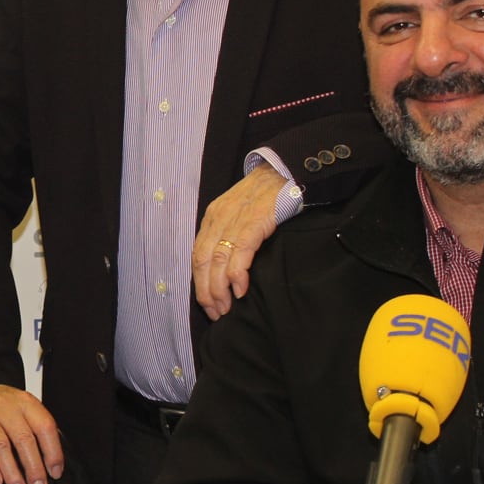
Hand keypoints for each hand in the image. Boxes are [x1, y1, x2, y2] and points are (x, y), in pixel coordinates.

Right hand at [0, 384, 62, 483]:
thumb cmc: (2, 404)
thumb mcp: (24, 407)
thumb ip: (37, 428)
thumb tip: (52, 461)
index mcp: (26, 403)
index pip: (45, 427)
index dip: (53, 452)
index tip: (55, 473)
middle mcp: (6, 408)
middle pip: (23, 440)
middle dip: (33, 469)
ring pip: (1, 447)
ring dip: (12, 473)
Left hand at [192, 167, 285, 319]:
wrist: (285, 170)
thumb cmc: (265, 195)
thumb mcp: (239, 213)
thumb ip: (230, 235)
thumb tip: (226, 268)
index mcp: (213, 218)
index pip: (198, 256)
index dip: (199, 283)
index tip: (207, 305)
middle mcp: (219, 218)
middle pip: (203, 261)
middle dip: (206, 292)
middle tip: (216, 313)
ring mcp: (235, 219)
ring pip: (218, 260)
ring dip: (220, 288)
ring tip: (226, 308)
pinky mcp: (255, 220)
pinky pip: (241, 251)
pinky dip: (237, 273)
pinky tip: (241, 290)